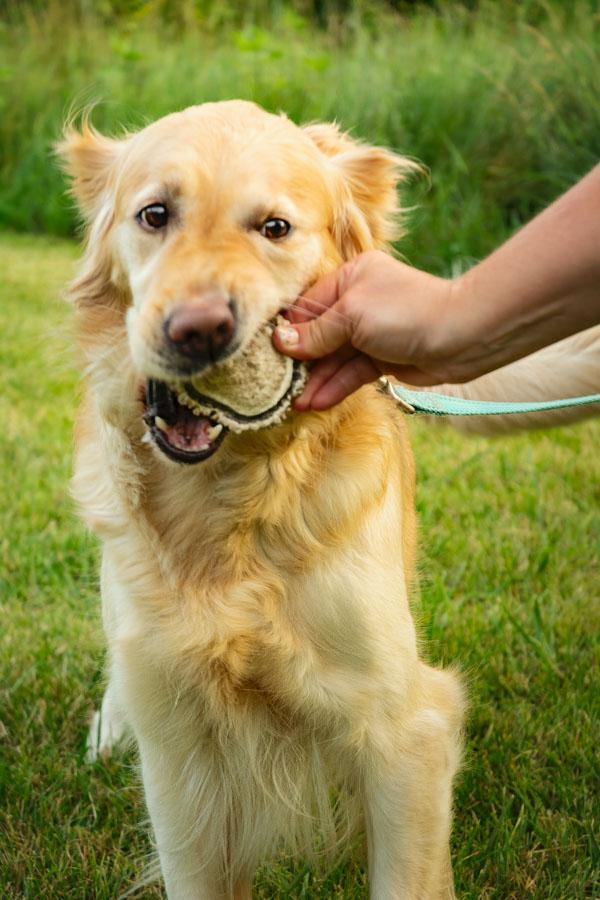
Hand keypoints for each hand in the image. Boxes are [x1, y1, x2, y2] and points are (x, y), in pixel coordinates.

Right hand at [273, 250, 458, 410]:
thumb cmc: (406, 312)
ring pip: (333, 358)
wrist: (461, 336)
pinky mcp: (382, 358)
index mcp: (349, 277)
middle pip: (318, 334)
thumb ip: (317, 332)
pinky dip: (335, 387)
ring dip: (315, 380)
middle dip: (300, 361)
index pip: (307, 305)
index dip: (288, 330)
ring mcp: (369, 332)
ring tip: (294, 403)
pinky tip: (315, 403)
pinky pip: (351, 373)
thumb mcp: (353, 316)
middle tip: (277, 385)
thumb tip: (280, 343)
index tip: (266, 354)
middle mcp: (357, 302)